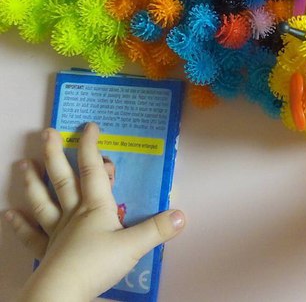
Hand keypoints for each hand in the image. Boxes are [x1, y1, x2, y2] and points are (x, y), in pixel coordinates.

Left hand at [4, 123, 185, 301]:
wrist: (62, 295)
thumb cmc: (96, 265)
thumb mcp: (134, 246)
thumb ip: (158, 229)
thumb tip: (183, 215)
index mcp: (95, 207)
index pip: (92, 170)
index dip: (90, 146)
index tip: (89, 126)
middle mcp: (74, 213)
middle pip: (63, 179)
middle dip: (55, 155)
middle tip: (46, 133)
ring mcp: (57, 231)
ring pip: (44, 200)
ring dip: (33, 181)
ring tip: (22, 163)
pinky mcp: (46, 251)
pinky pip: (32, 234)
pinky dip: (19, 224)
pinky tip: (8, 213)